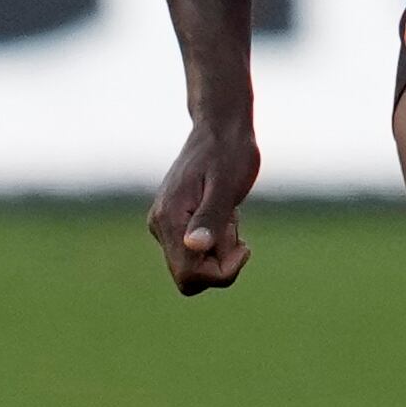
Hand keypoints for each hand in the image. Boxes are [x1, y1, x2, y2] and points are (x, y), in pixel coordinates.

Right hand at [148, 116, 259, 295]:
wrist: (220, 129)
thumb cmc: (229, 153)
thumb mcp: (226, 185)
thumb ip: (210, 218)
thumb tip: (195, 247)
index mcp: (169, 218)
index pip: (190, 275)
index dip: (222, 272)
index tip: (245, 247)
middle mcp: (160, 226)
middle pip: (191, 277)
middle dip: (221, 261)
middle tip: (234, 224)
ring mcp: (165, 226)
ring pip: (196, 265)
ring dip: (220, 249)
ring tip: (230, 213)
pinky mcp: (175, 224)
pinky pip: (198, 251)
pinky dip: (217, 240)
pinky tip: (225, 213)